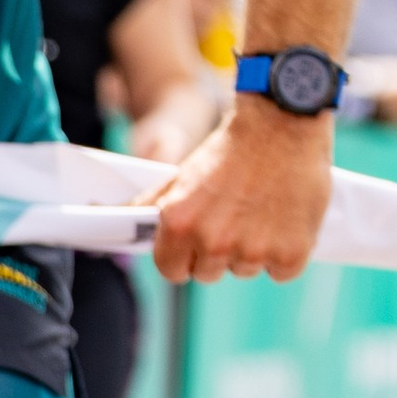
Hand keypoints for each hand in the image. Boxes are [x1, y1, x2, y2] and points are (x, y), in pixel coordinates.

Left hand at [144, 101, 330, 283]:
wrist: (281, 124)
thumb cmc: (230, 150)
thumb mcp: (182, 176)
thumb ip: (150, 204)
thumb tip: (106, 213)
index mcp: (180, 225)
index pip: (172, 271)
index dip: (184, 257)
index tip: (196, 244)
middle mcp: (214, 243)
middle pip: (210, 274)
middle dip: (219, 252)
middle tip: (235, 217)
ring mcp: (253, 251)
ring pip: (246, 270)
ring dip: (254, 250)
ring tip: (261, 211)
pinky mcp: (290, 253)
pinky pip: (282, 271)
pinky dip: (286, 251)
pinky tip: (285, 220)